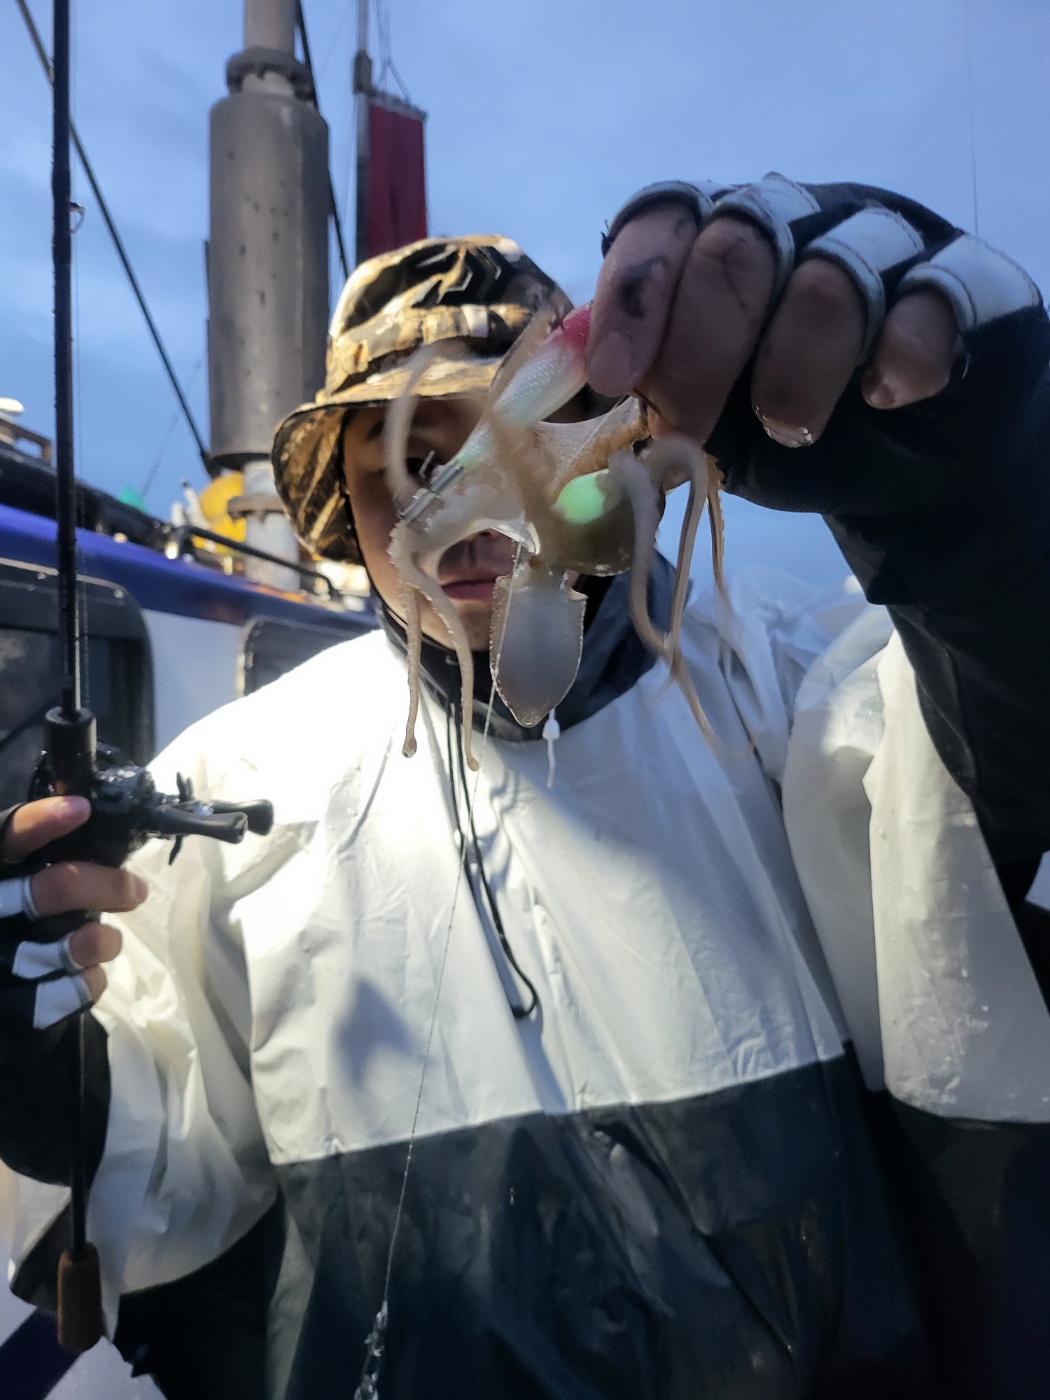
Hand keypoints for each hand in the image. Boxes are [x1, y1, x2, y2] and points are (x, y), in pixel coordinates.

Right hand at [0, 796, 145, 1031]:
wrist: (3, 994)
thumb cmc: (19, 921)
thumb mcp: (24, 879)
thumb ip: (54, 855)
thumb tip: (102, 820)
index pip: (8, 837)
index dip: (41, 822)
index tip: (81, 810)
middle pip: (54, 889)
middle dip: (107, 886)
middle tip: (136, 890)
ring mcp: (6, 962)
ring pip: (76, 942)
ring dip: (105, 939)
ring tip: (106, 938)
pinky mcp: (23, 1006)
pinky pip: (79, 987)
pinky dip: (93, 978)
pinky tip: (84, 973)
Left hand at [587, 201, 957, 447]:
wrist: (899, 474)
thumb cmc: (782, 432)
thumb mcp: (695, 422)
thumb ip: (637, 393)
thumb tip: (549, 390)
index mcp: (714, 240)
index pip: (660, 222)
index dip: (632, 295)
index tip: (614, 379)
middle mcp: (792, 221)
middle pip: (734, 244)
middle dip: (700, 352)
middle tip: (691, 430)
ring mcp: (879, 243)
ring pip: (827, 277)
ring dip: (795, 374)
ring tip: (791, 429)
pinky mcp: (961, 284)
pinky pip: (931, 302)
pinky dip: (895, 361)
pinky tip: (882, 399)